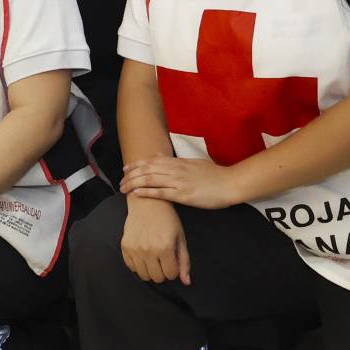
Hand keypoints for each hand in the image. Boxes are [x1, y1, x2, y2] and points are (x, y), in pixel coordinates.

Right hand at [120, 194, 190, 283]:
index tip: (172, 260)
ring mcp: (135, 249)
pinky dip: (138, 265)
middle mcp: (149, 250)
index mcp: (165, 248)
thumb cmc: (166, 219)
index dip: (174, 269)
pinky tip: (143, 255)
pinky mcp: (125, 246)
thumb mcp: (180, 237)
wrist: (147, 203)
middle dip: (163, 271)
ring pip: (144, 276)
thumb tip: (186, 282)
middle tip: (163, 259)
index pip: (171, 274)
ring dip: (150, 270)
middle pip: (157, 278)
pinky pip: (131, 267)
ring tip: (153, 258)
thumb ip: (184, 261)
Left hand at [124, 155, 246, 209]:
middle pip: (147, 170)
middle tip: (120, 182)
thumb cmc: (213, 174)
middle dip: (131, 175)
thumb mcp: (193, 162)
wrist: (229, 183)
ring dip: (134, 183)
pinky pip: (162, 193)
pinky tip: (137, 194)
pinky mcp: (183, 195)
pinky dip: (147, 192)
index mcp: (178, 162)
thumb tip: (160, 154)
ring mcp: (179, 182)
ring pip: (151, 179)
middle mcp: (175, 170)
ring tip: (124, 188)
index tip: (125, 168)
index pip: (151, 161)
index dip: (136, 164)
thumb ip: (175, 160)